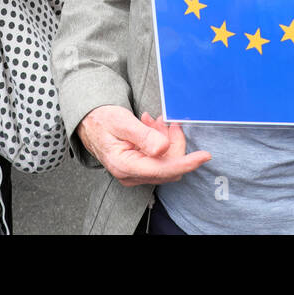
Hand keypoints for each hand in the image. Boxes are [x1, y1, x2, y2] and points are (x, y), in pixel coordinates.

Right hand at [77, 105, 210, 186]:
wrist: (89, 121)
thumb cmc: (102, 119)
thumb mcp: (122, 121)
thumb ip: (144, 135)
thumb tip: (164, 148)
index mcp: (125, 165)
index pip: (164, 170)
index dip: (186, 162)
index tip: (204, 155)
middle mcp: (131, 174)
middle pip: (168, 167)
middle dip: (174, 143)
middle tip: (167, 121)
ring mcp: (135, 173)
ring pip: (166, 162)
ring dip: (166, 140)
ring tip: (154, 121)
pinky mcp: (138, 167)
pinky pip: (159, 159)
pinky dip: (161, 142)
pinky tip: (151, 127)